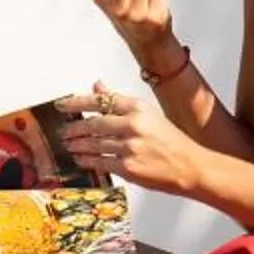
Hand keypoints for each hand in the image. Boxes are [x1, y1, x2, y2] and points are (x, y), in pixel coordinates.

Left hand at [58, 82, 202, 197]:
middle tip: (63, 130)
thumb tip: (97, 86)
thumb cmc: (172, 141)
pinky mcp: (129, 168)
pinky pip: (100, 162)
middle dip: (74, 128)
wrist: (190, 167)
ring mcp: (131, 147)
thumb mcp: (148, 114)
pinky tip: (80, 158)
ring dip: (77, 144)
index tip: (62, 104)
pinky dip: (87, 160)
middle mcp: (134, 125)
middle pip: (94, 123)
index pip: (101, 100)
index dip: (77, 102)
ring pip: (94, 144)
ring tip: (68, 144)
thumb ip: (120, 101)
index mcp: (139, 108)